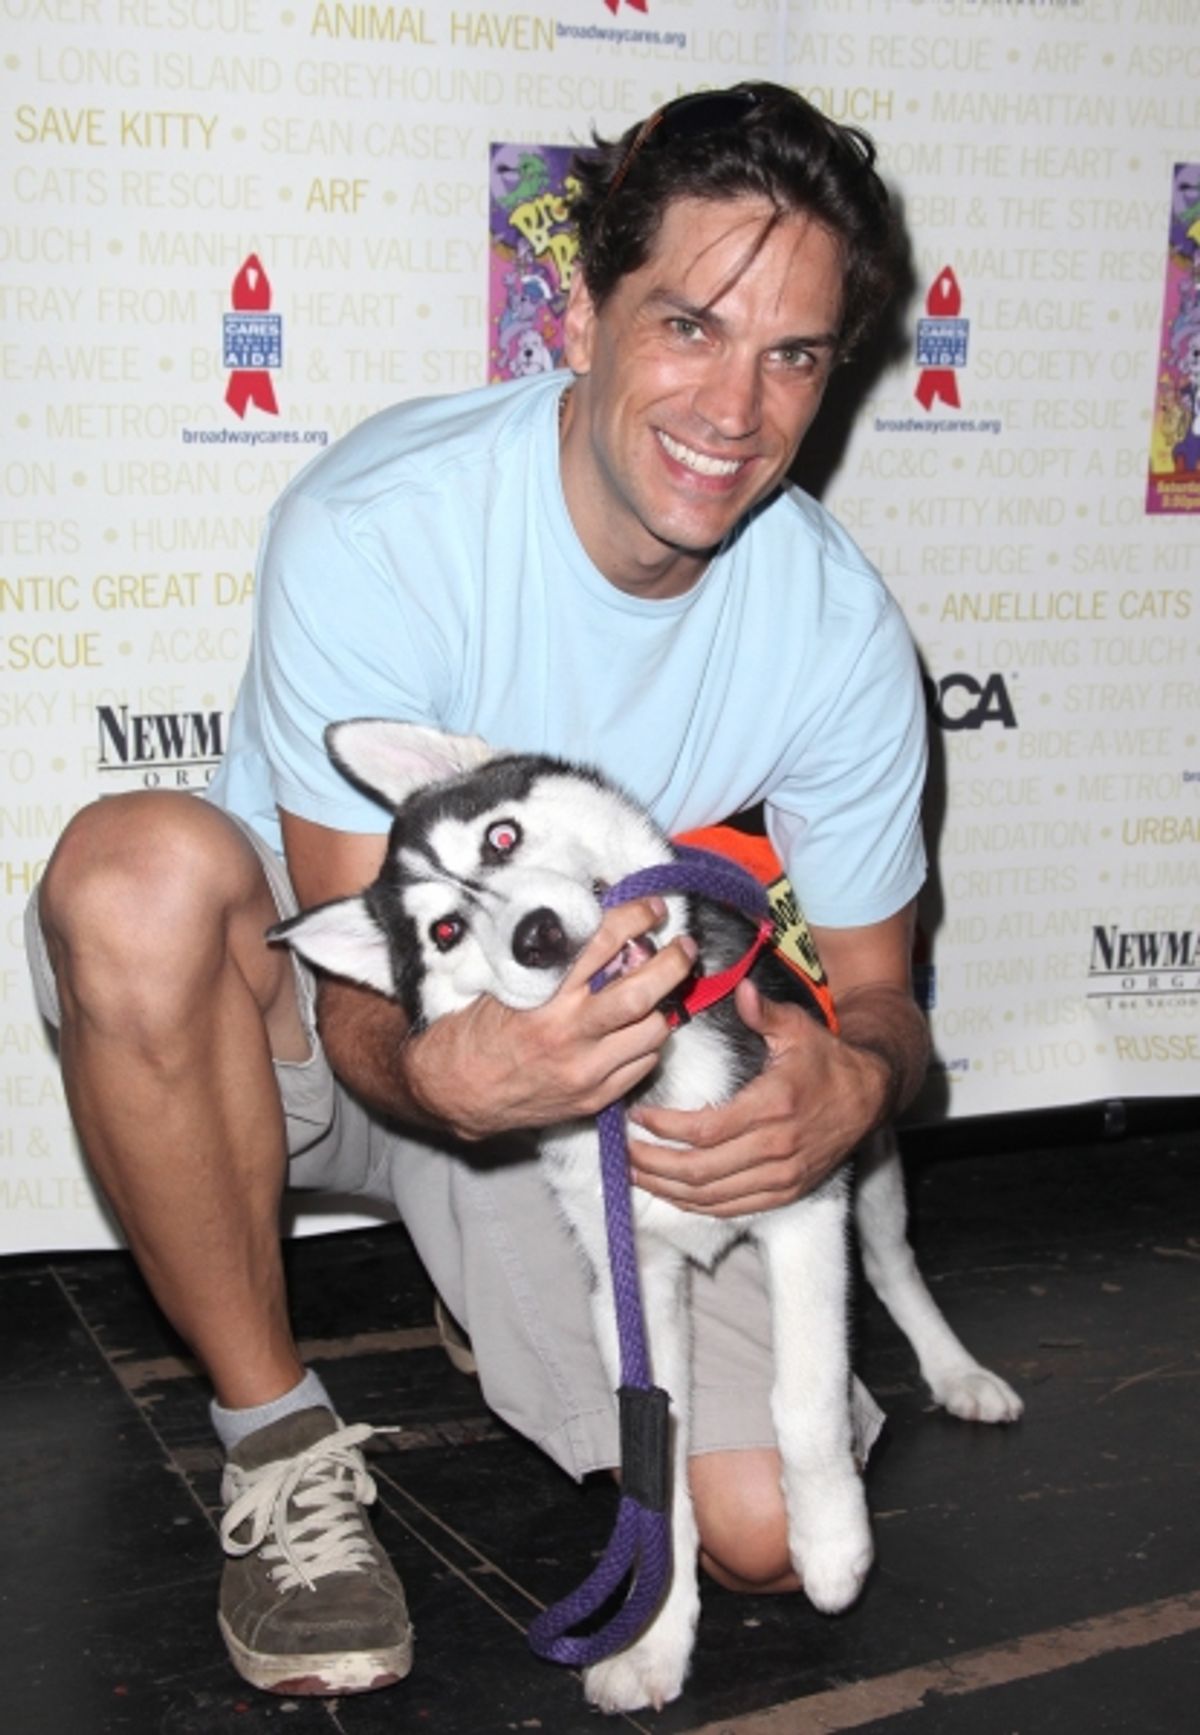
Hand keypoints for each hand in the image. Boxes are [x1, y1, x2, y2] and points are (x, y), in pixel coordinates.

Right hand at [401, 897, 698, 1141]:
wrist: (458, 1089)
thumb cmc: (481, 1027)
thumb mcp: (509, 981)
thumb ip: (556, 958)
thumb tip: (604, 921)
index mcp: (543, 993)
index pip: (602, 943)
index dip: (636, 918)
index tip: (653, 909)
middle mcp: (568, 1031)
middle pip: (641, 993)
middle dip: (673, 964)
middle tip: (684, 949)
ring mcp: (584, 1069)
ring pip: (652, 1032)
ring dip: (664, 1007)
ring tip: (661, 992)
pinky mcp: (594, 1098)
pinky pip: (643, 1066)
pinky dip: (648, 1043)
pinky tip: (638, 1030)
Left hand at [627, 978, 889, 1217]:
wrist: (870, 1096)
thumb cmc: (826, 1059)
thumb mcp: (798, 1028)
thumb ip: (763, 1012)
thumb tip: (740, 988)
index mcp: (772, 1106)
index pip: (705, 1130)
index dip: (666, 1129)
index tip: (638, 1117)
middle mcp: (776, 1148)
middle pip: (701, 1171)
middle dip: (655, 1164)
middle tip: (623, 1152)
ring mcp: (782, 1176)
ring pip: (712, 1197)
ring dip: (668, 1190)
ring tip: (636, 1173)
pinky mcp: (786, 1192)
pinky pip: (733, 1209)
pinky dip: (697, 1206)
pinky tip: (672, 1193)